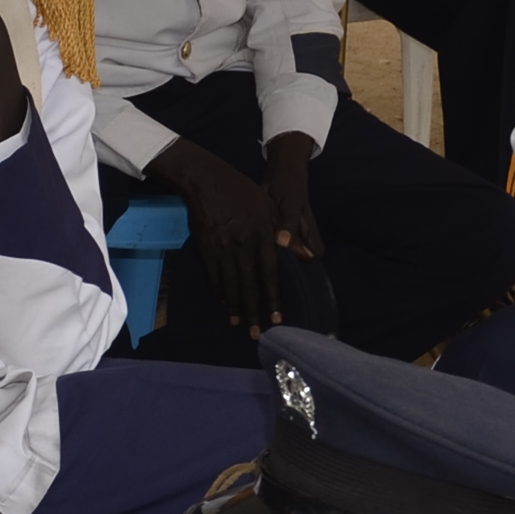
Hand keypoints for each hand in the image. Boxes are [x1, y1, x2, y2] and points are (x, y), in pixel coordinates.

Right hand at [146, 132, 319, 328]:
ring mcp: (223, 249)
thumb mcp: (270, 207)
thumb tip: (308, 256)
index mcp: (263, 236)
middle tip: (257, 333)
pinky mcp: (206, 249)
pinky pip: (214, 277)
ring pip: (230, 285)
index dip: (273, 298)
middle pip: (249, 285)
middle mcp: (243, 245)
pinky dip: (219, 292)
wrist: (207, 181)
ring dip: (235, 307)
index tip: (278, 318)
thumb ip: (287, 233)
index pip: (270, 274)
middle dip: (254, 311)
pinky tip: (224, 303)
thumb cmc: (243, 193)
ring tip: (238, 324)